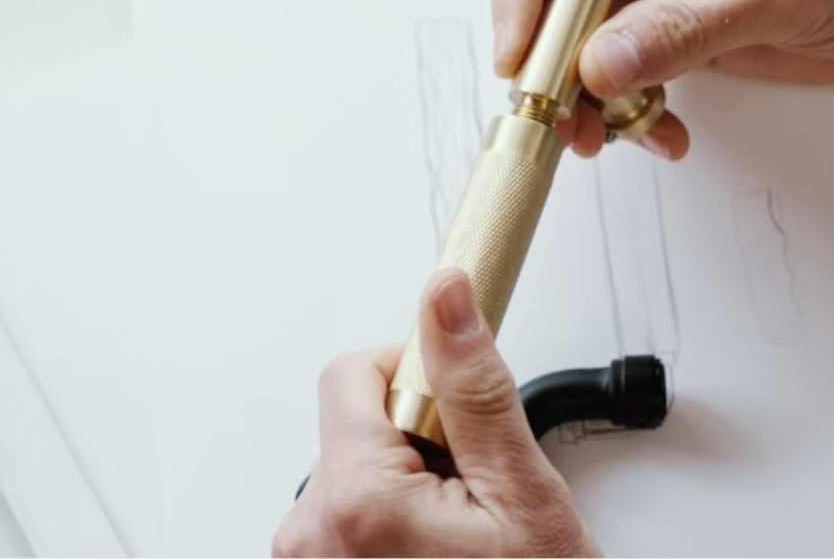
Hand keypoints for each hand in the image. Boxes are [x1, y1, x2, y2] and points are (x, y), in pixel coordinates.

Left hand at [272, 270, 597, 557]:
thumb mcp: (522, 499)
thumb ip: (477, 392)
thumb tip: (445, 301)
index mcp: (356, 502)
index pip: (352, 372)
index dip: (417, 378)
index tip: (457, 416)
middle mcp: (310, 535)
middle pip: (353, 426)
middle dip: (416, 443)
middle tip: (473, 497)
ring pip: (352, 475)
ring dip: (404, 490)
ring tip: (459, 539)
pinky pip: (345, 523)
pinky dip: (387, 529)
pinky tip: (436, 557)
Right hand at [491, 0, 833, 158]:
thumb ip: (686, 29)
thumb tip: (599, 63)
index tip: (518, 57)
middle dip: (553, 55)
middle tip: (554, 116)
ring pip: (591, 32)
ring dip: (588, 90)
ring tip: (603, 137)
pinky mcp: (692, 17)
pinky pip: (631, 62)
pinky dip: (630, 102)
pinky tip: (658, 130)